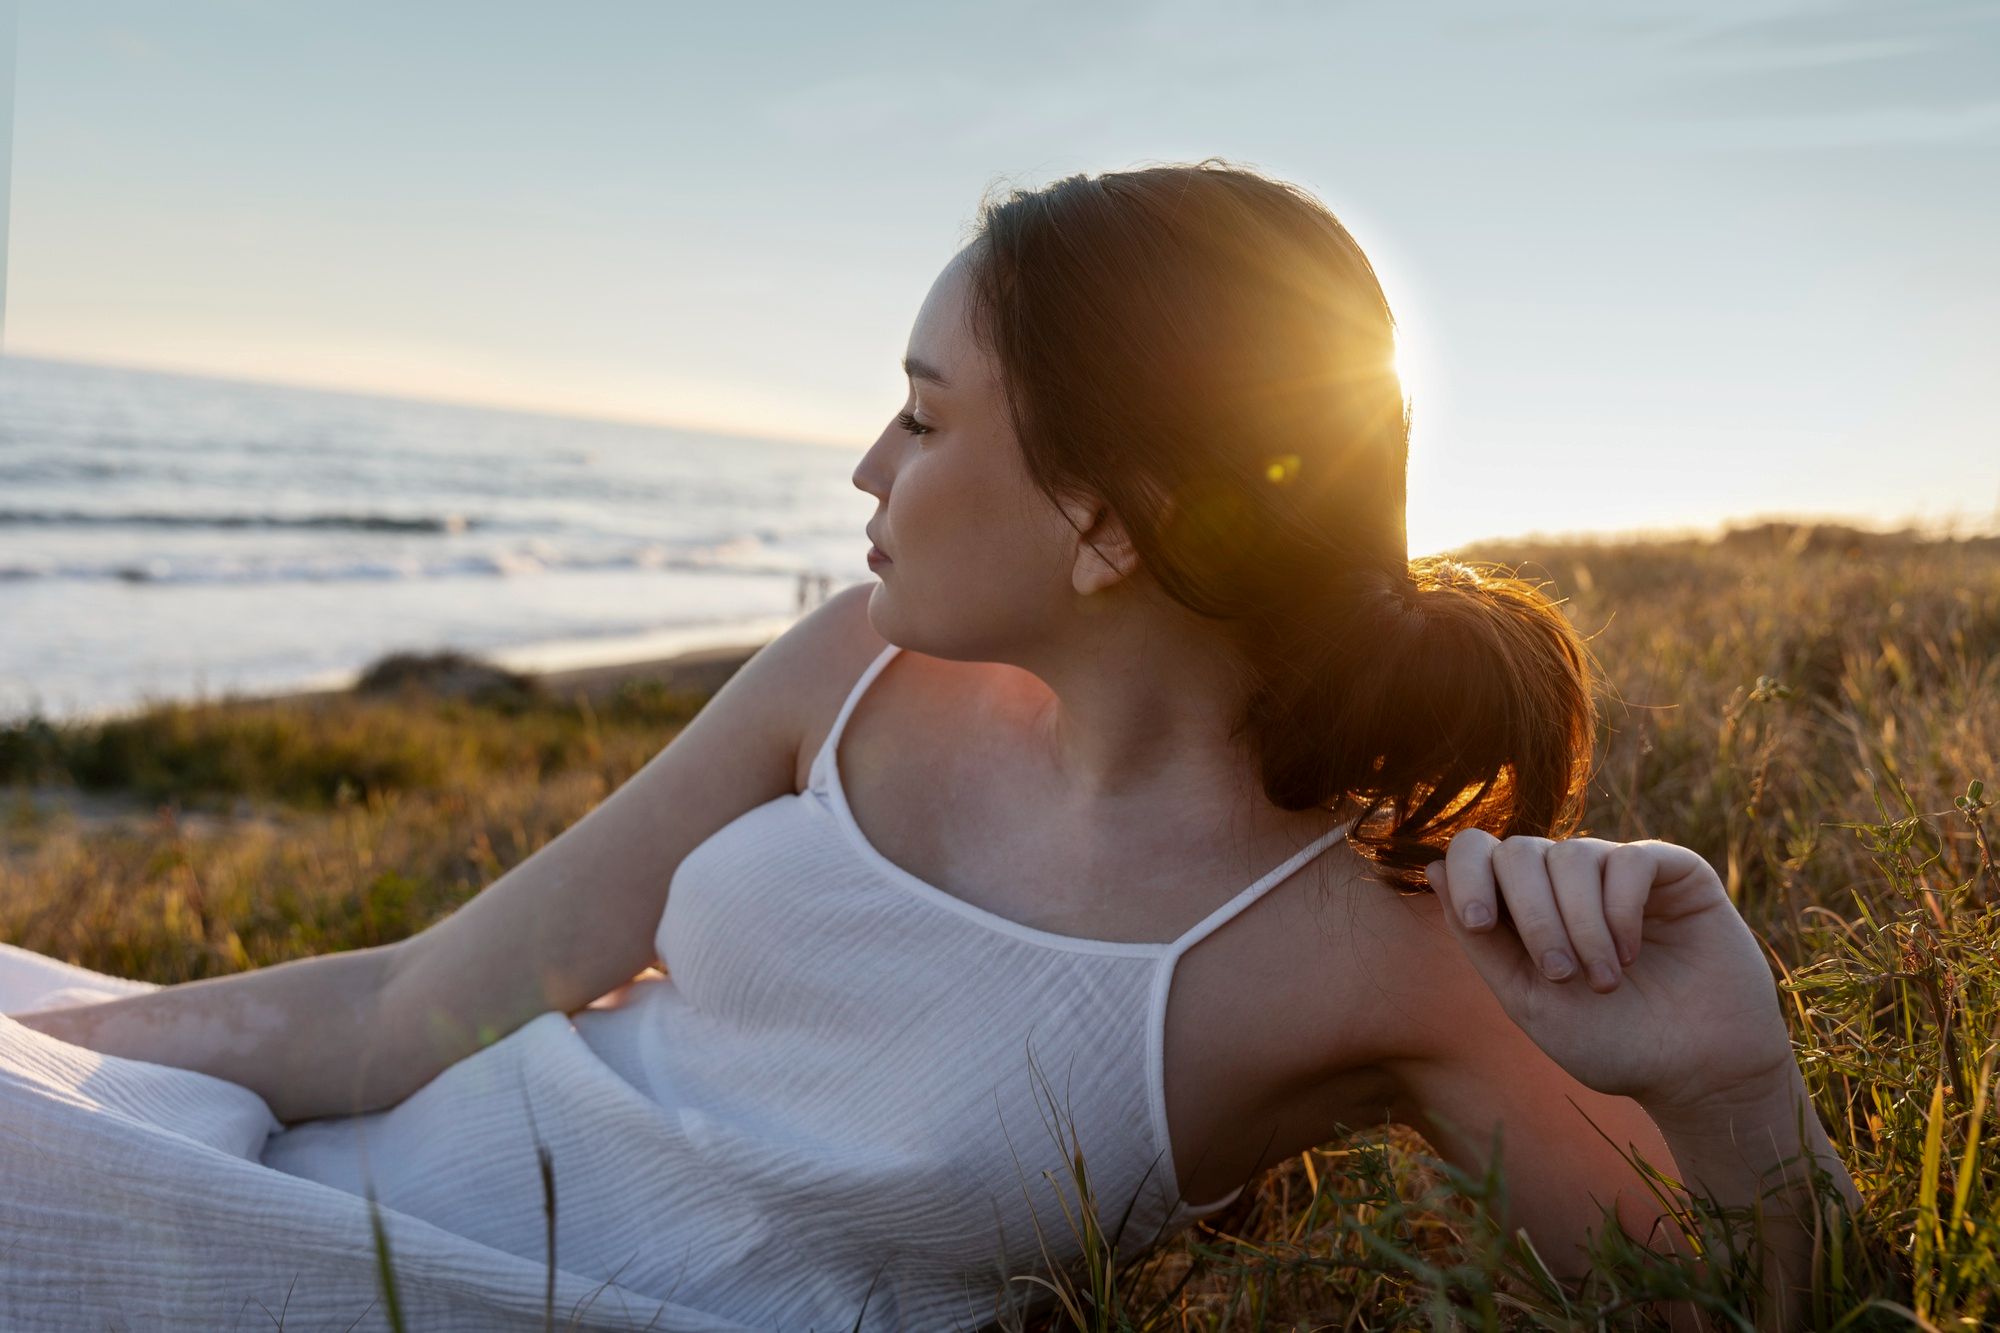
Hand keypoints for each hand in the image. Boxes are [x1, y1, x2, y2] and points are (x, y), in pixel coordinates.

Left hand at [1425, 831, 1795, 1119]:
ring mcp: (1620, 872)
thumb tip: (1432, 866)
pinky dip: (1621, 908)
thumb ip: (1481, 940)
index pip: (1479, 853)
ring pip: (1572, 856)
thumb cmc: (1610, 1043)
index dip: (1469, 874)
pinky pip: (1630, 860)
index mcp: (1524, 907)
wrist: (1695, 1074)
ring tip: (1604, 980)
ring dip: (1581, 923)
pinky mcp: (1674, 873)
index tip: (1479, 923)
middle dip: (1533, 915)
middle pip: (1521, 851)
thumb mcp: (1528, 1000)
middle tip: (1560, 976)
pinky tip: (1633, 953)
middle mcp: (1568, 881)